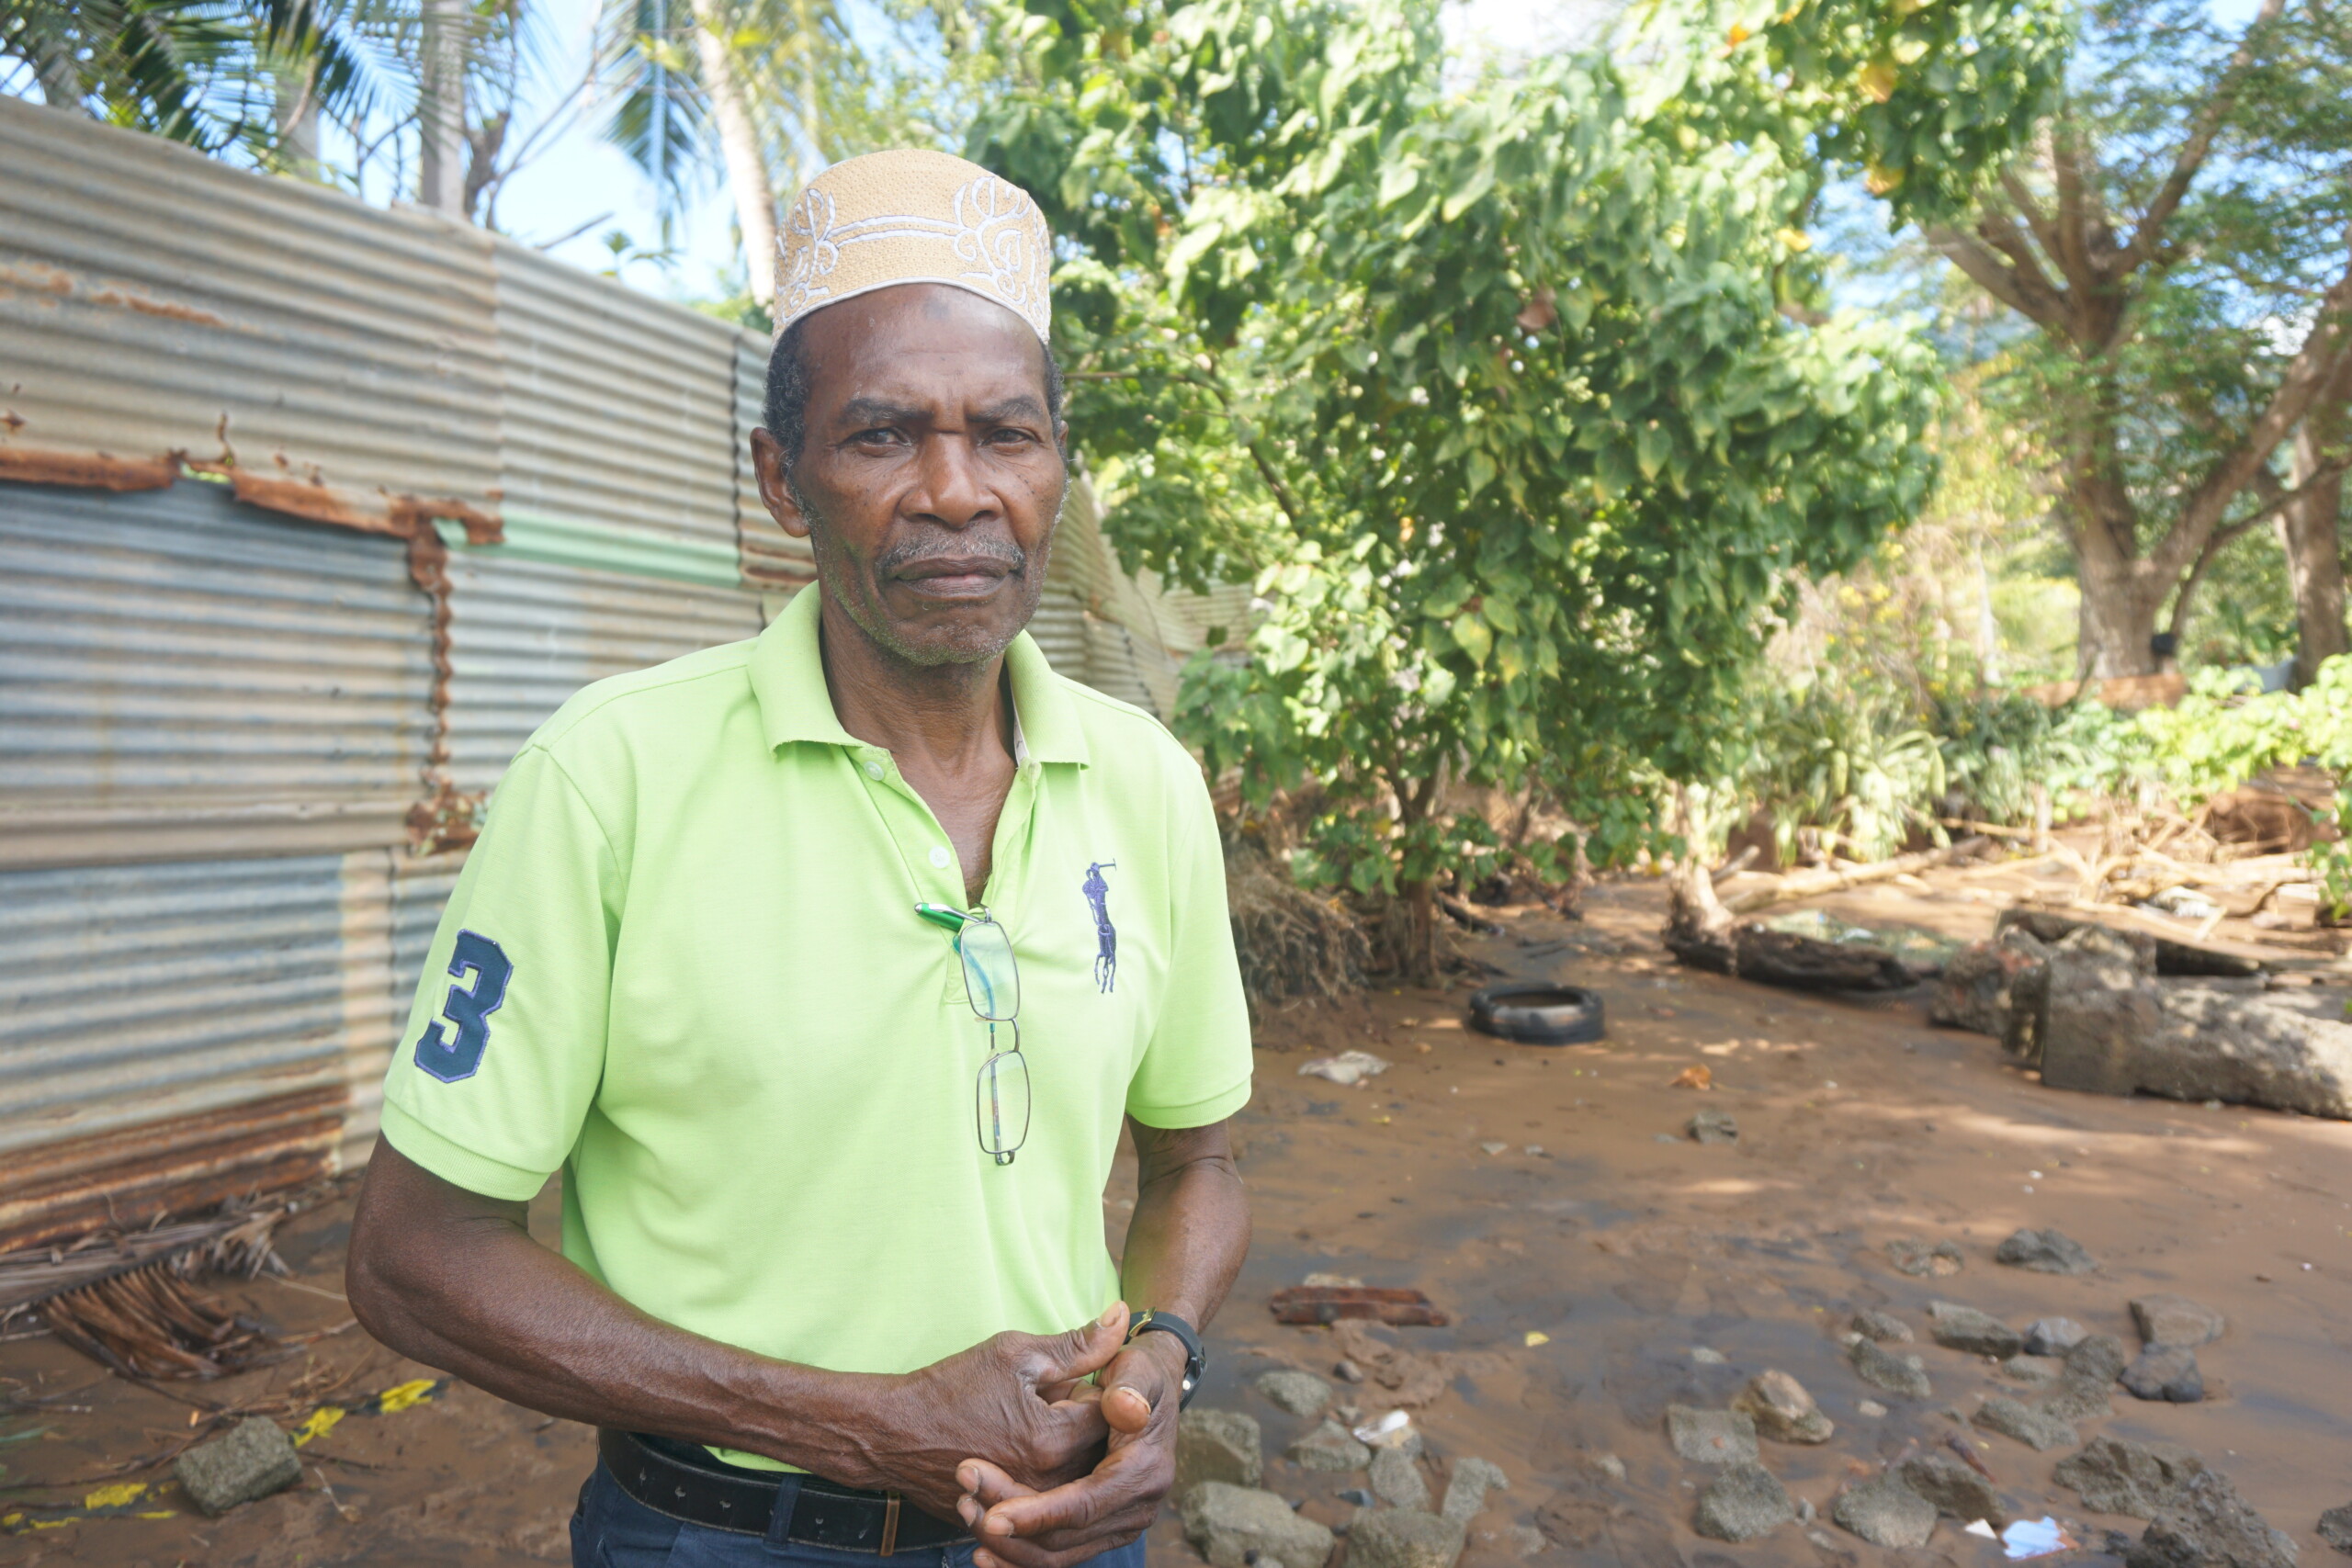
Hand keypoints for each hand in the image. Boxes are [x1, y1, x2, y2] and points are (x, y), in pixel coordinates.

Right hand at [847, 1305, 1126, 1520]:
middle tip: (1045, 1402)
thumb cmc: (951, 1388)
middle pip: (1098, 1450)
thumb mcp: (1015, 1354)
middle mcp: (1046, 1483)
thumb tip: (1123, 1317)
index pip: (1111, 1414)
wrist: (892, 1434)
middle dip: (1082, 1423)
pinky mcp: (1009, 1518)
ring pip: (1075, 1476)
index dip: (1092, 1389)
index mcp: (1053, 1440)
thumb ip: (1078, 1344)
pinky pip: (1048, 1498)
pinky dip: (1042, 1473)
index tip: (1064, 1379)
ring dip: (1065, 1449)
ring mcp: (1026, 1507)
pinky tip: (1014, 1448)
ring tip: (1028, 1425)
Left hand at [956, 1325, 1186, 1567]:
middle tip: (964, 1500)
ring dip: (1009, 1544)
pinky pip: (1058, 1555)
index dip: (1039, 1513)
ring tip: (966, 1508)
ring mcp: (1121, 1523)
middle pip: (1065, 1537)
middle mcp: (1139, 1506)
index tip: (993, 1514)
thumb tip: (1127, 1406)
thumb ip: (1127, 1386)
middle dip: (1012, 1528)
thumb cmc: (1133, 1373)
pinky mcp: (1103, 1530)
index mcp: (1144, 1471)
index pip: (1086, 1504)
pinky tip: (983, 1547)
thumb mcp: (1133, 1368)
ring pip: (1057, 1554)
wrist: (1147, 1389)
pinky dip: (1020, 1554)